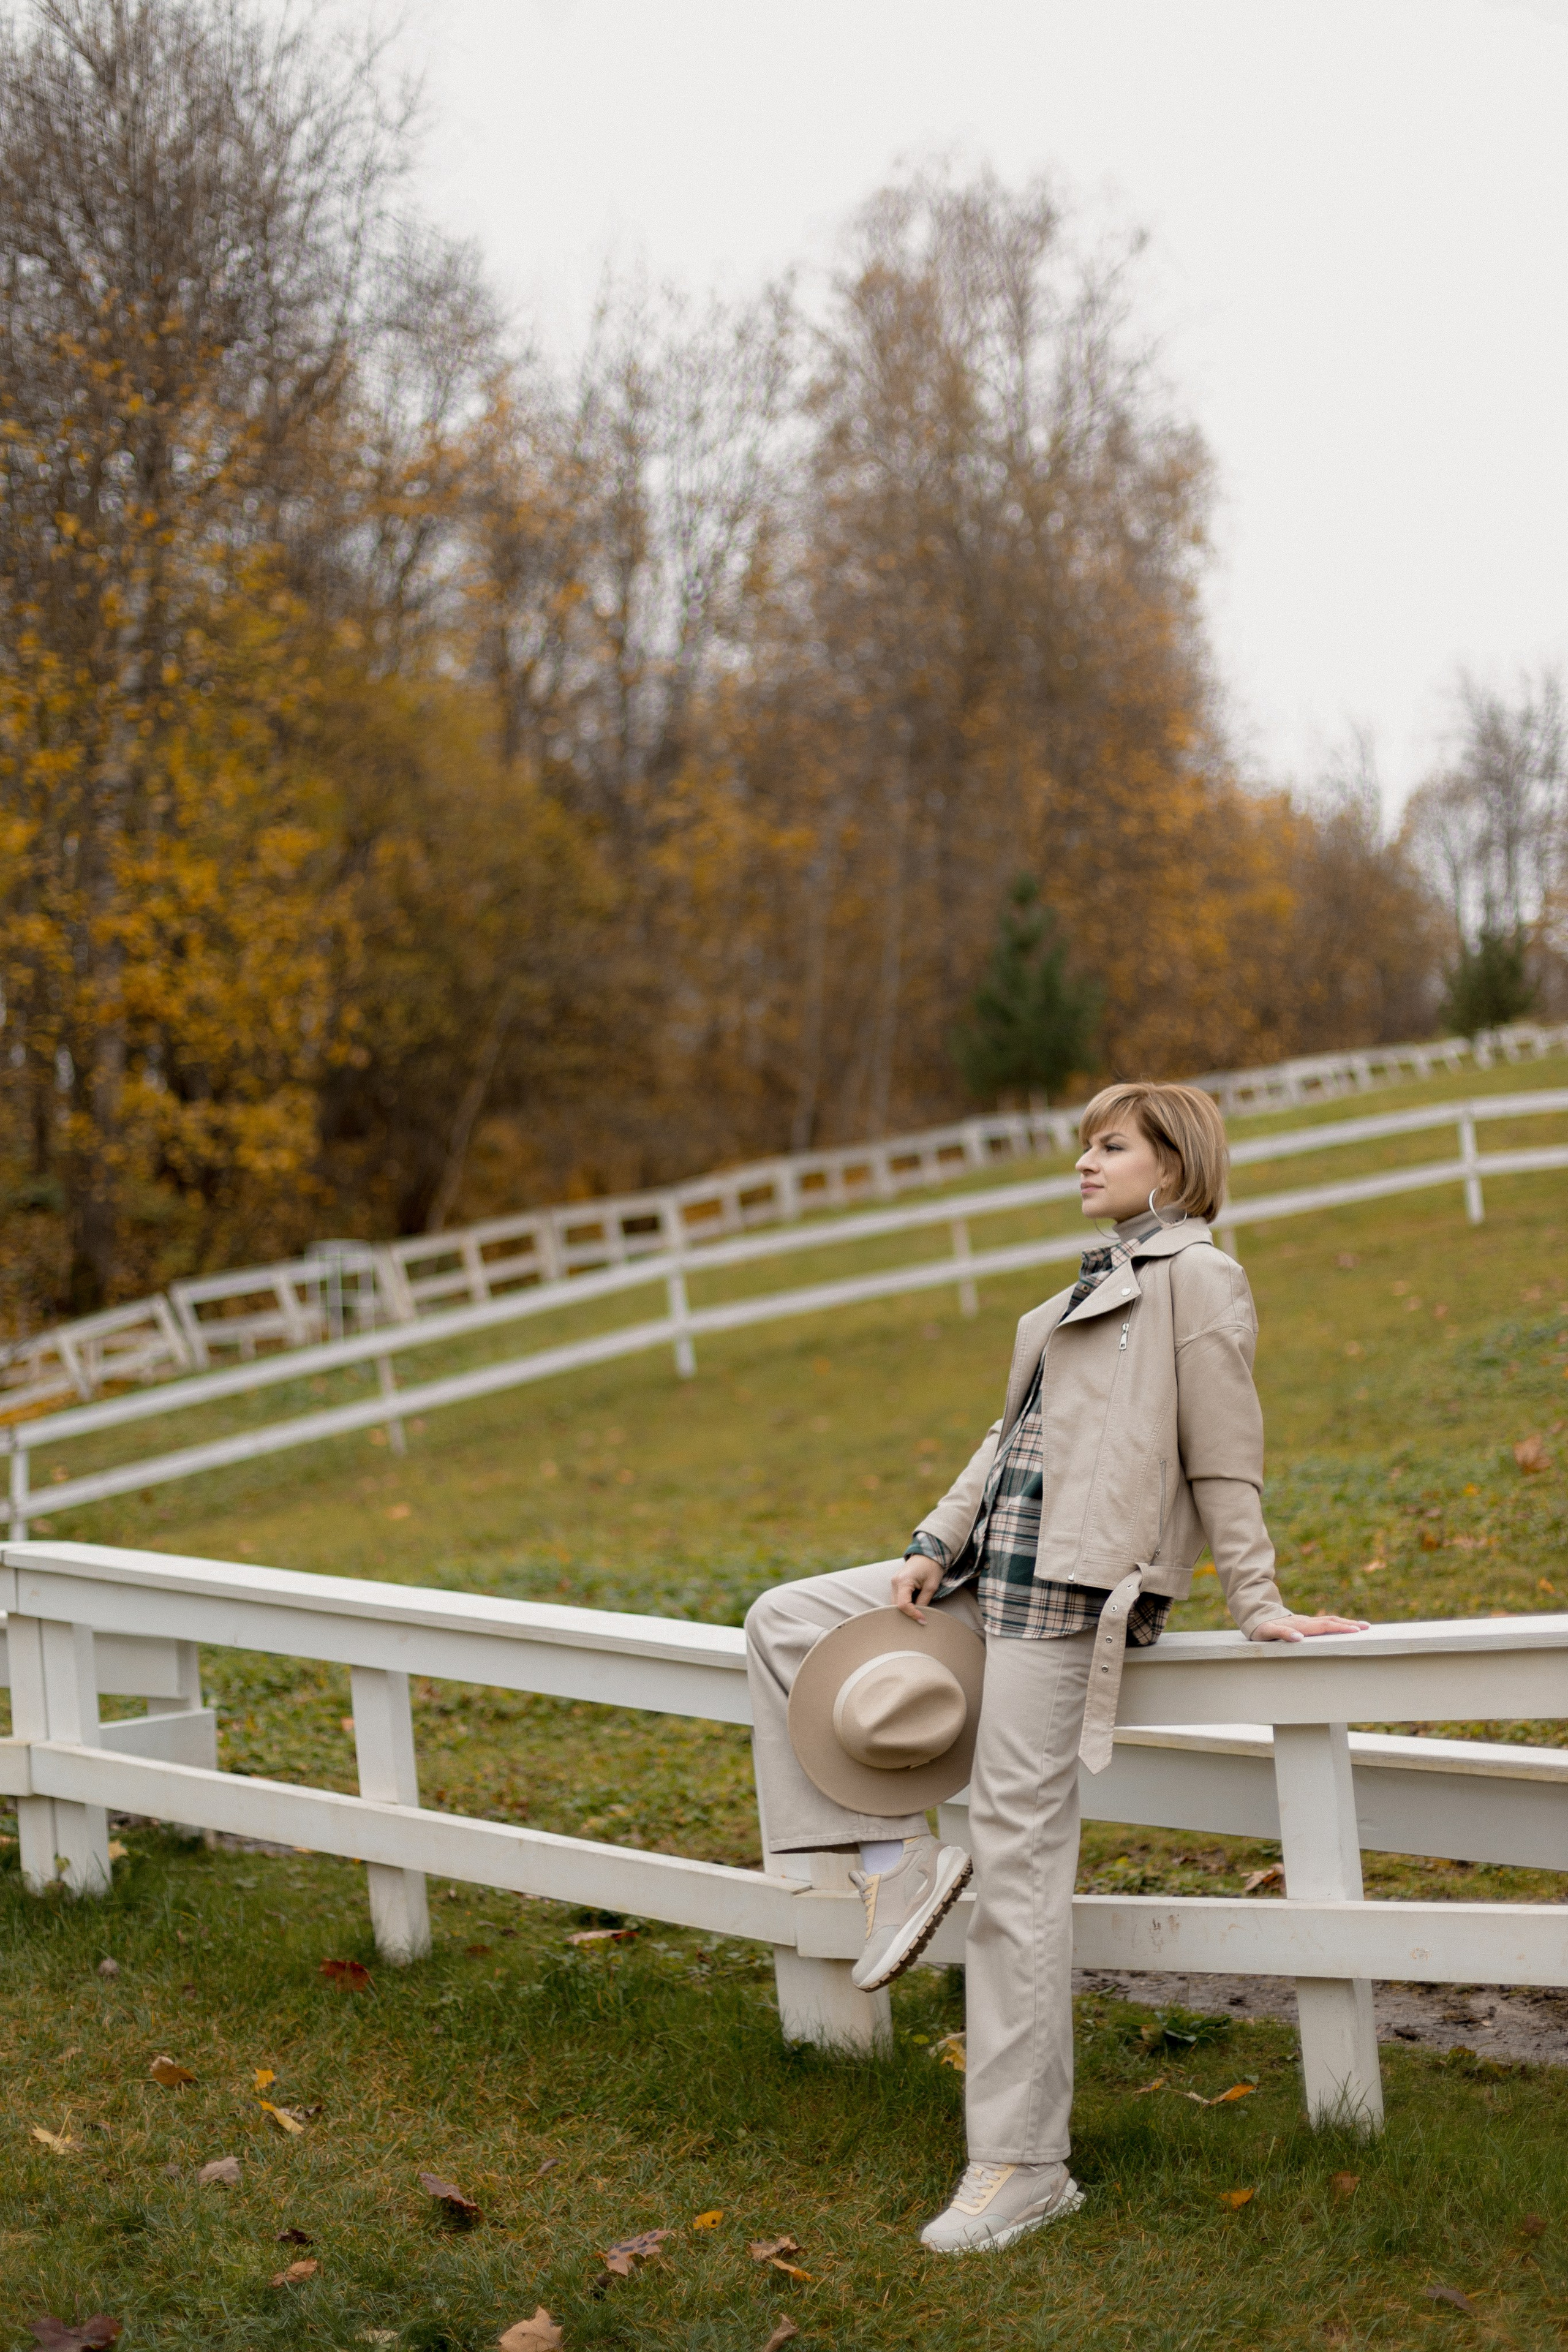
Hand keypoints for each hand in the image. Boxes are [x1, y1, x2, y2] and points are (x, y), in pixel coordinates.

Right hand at [892, 1553, 943, 1622]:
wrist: (928, 1553)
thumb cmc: (932, 1567)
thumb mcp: (931, 1586)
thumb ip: (924, 1601)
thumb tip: (919, 1616)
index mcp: (904, 1580)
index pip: (903, 1605)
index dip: (912, 1614)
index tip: (923, 1620)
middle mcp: (895, 1581)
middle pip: (895, 1606)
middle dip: (907, 1614)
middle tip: (921, 1619)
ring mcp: (894, 1581)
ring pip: (894, 1603)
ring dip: (905, 1610)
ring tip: (918, 1612)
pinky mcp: (896, 1582)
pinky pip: (897, 1598)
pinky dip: (904, 1604)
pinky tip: (914, 1605)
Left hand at [1251, 1612, 1369, 1643]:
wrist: (1256, 1618)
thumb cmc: (1261, 1629)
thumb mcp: (1267, 1633)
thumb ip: (1282, 1634)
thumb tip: (1299, 1638)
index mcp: (1301, 1625)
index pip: (1324, 1626)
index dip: (1340, 1628)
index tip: (1355, 1630)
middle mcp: (1306, 1622)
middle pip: (1331, 1621)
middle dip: (1349, 1624)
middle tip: (1367, 1627)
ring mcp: (1307, 1621)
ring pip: (1330, 1620)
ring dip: (1346, 1622)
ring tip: (1362, 1626)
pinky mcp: (1307, 1623)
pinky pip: (1325, 1623)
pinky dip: (1338, 1623)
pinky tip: (1345, 1626)